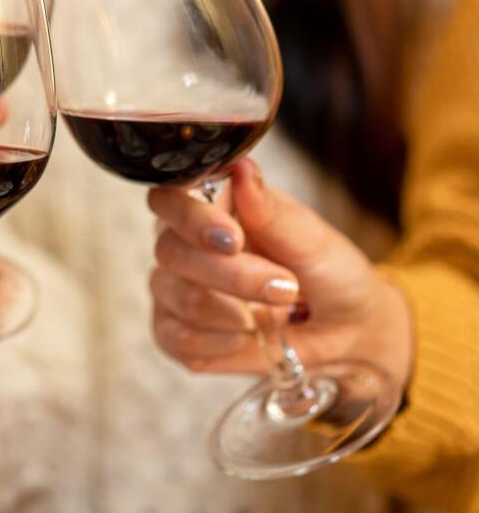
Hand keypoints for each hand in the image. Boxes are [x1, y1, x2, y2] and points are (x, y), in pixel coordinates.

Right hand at [147, 159, 411, 390]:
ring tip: (277, 312)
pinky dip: (222, 343)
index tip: (234, 240)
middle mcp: (182, 244)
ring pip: (178, 298)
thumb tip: (242, 169)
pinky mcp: (174, 332)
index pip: (168, 200)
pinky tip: (250, 336)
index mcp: (207, 207)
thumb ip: (269, 209)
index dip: (191, 218)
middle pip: (171, 253)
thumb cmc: (327, 272)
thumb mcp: (310, 238)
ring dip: (235, 313)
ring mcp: (173, 289)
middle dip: (232, 276)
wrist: (345, 329)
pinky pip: (177, 339)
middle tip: (285, 287)